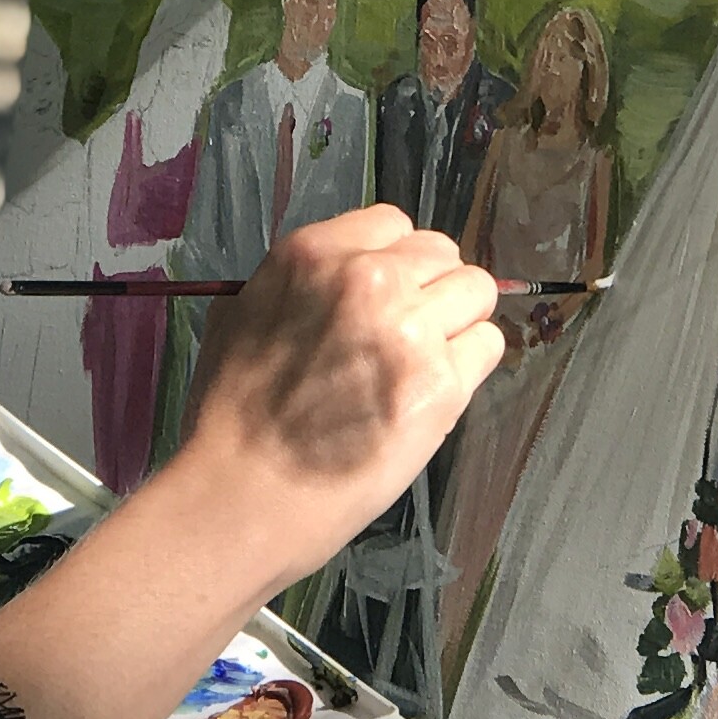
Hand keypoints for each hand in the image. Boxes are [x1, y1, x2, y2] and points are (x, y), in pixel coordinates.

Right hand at [172, 204, 502, 590]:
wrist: (241, 496)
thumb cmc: (230, 416)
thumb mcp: (244, 314)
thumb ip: (307, 284)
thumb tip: (351, 276)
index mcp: (313, 254)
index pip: (393, 223)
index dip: (393, 262)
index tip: (383, 296)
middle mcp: (368, 279)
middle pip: (442, 254)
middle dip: (429, 289)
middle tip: (405, 336)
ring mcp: (410, 330)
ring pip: (476, 292)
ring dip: (456, 323)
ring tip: (421, 365)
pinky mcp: (440, 385)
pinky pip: (487, 347)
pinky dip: (467, 368)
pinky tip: (429, 394)